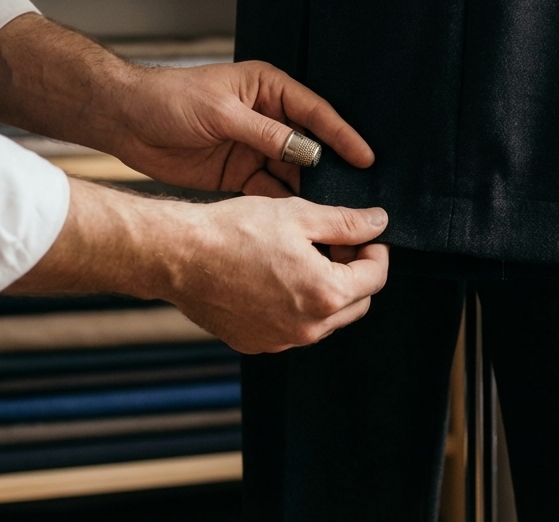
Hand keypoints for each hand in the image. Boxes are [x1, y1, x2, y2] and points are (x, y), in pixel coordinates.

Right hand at [9, 179, 390, 353]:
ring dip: (327, 291)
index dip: (376, 250)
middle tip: (335, 243)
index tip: (365, 234)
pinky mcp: (256, 343)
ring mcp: (281, 340)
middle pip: (357, 303)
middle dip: (355, 273)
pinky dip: (296, 307)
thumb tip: (380, 222)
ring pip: (325, 319)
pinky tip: (276, 277)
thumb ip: (347, 222)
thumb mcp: (299, 215)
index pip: (376, 277)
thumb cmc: (235, 230)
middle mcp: (307, 327)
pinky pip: (293, 328)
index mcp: (325, 294)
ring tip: (303, 257)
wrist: (179, 255)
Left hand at [104, 61, 372, 195]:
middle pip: (311, 145)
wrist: (125, 120)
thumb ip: (265, 133)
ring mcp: (256, 148)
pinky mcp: (241, 174)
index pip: (316, 112)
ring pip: (294, 172)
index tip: (366, 158)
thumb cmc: (170, 99)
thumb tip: (307, 152)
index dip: (342, 135)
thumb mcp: (221, 112)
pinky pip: (271, 190)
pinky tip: (302, 219)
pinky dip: (285, 204)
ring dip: (311, 190)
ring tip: (335, 212)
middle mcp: (269, 118)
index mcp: (269, 89)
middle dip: (332, 168)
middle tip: (358, 193)